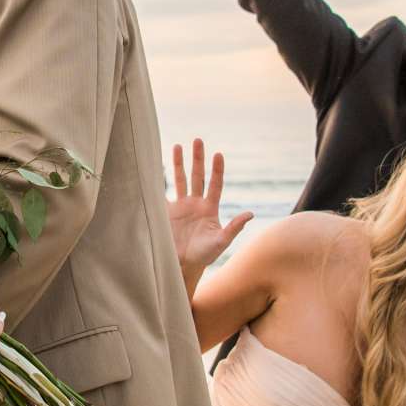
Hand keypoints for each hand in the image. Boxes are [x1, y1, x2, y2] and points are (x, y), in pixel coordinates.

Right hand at [167, 139, 252, 276]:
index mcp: (210, 208)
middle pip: (197, 176)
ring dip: (179, 163)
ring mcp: (180, 206)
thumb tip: (251, 213)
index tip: (218, 154)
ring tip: (177, 146)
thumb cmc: (204, 255)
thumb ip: (234, 227)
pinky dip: (158, 181)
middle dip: (198, 158)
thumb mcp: (221, 242)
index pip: (215, 184)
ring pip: (181, 179)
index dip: (217, 170)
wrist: (182, 265)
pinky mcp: (166, 212)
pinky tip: (154, 168)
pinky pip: (162, 193)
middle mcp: (195, 203)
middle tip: (198, 140)